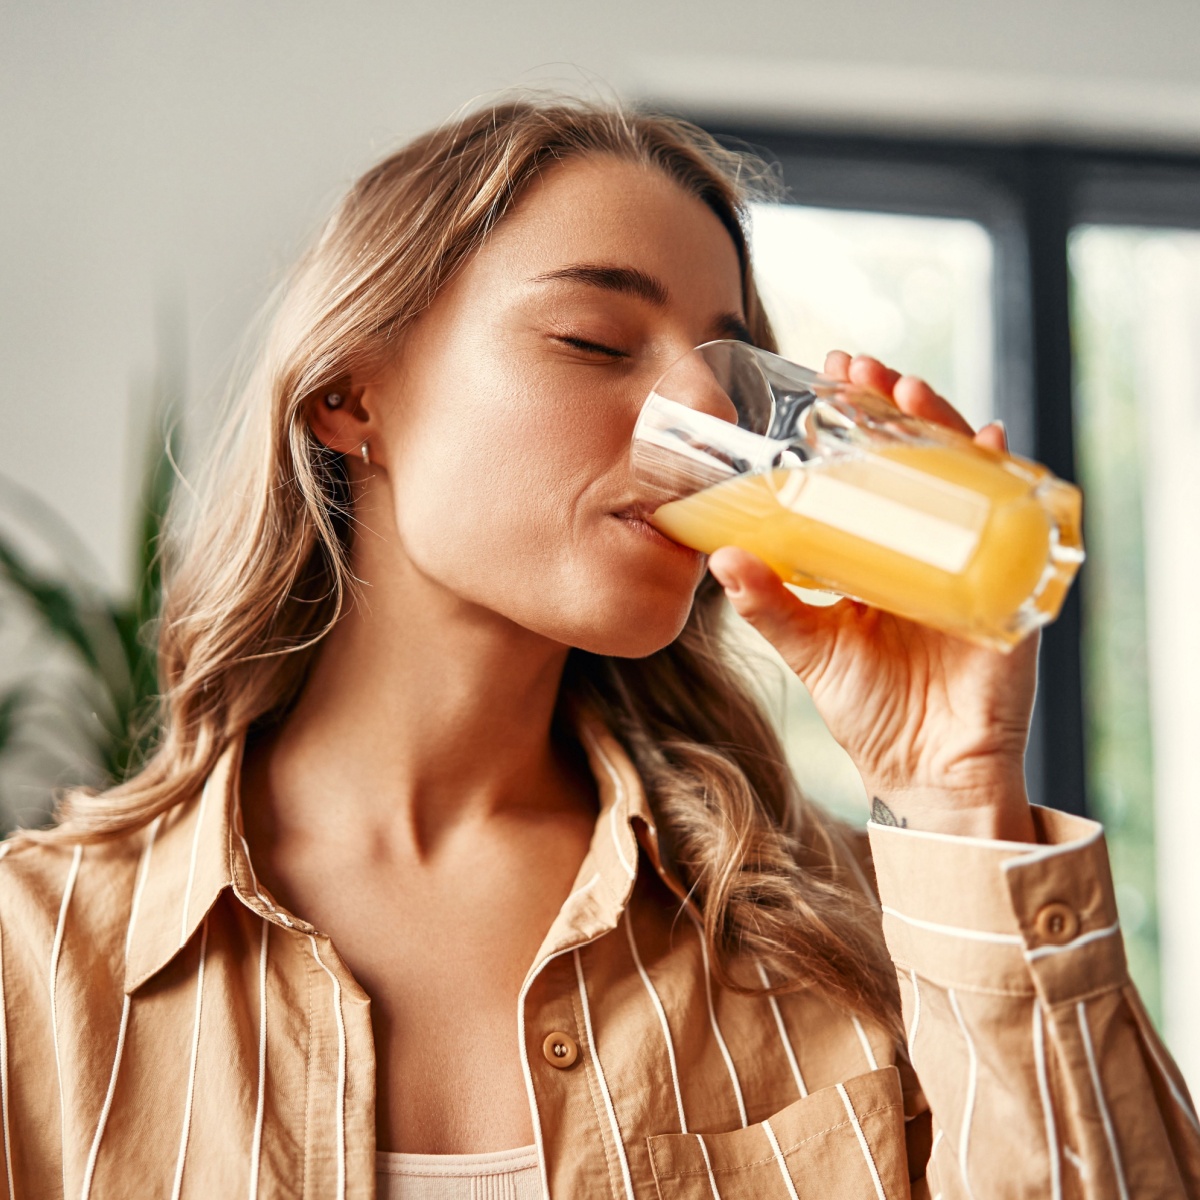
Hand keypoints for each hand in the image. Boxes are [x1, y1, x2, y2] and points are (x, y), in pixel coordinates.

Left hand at [707, 352, 1037, 841]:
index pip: (871, 471)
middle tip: (860, 369)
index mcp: (882, 553)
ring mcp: (972, 561)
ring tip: (907, 393)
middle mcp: (929, 546)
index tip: (828, 377)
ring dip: (941, 428)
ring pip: (964, 477)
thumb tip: (723, 556)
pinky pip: (1015, 524)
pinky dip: (1003, 483)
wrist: (927, 775)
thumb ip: (771, 605)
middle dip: (893, 408)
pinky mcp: (1009, 588)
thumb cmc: (872, 710)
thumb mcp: (814, 649)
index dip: (854, 423)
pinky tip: (988, 444)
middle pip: (918, 460)